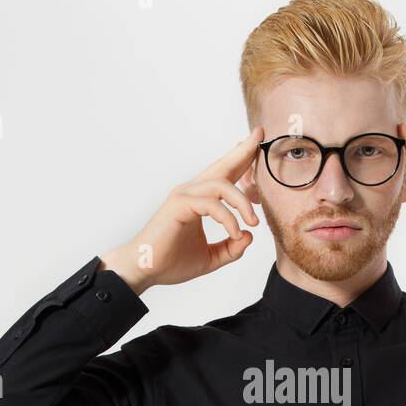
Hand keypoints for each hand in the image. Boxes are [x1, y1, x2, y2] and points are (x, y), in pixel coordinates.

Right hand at [101, 126, 262, 291]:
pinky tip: (235, 233)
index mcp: (198, 199)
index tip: (258, 146)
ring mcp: (183, 196)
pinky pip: (211, 204)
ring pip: (222, 185)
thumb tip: (249, 236)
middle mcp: (191, 192)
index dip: (241, 160)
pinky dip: (228, 218)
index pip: (224, 175)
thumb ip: (231, 249)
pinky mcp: (178, 206)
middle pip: (222, 166)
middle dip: (243, 151)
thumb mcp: (210, 258)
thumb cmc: (172, 262)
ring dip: (242, 202)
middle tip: (260, 134)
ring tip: (253, 222)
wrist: (145, 270)